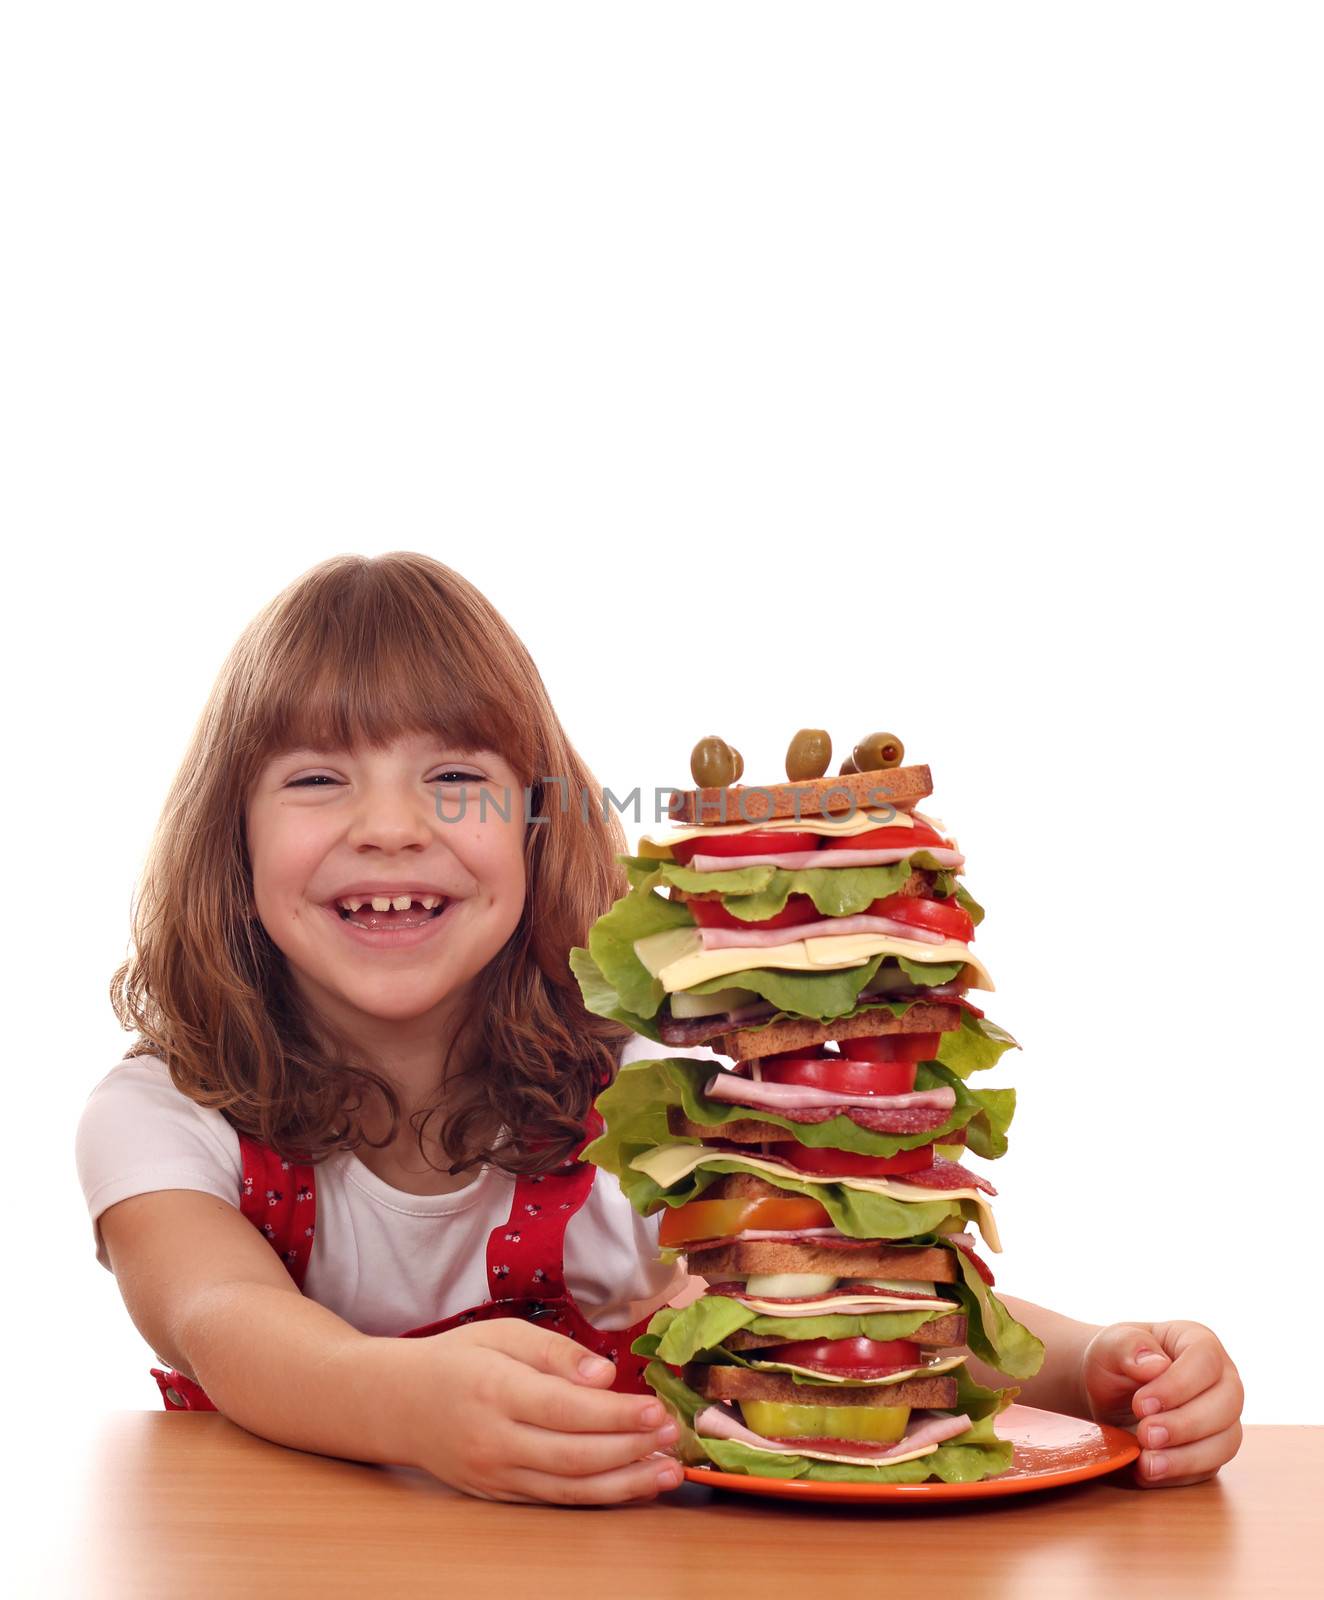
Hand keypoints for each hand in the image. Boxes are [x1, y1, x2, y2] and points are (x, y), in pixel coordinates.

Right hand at [387, 1318, 682, 1504]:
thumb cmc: (457, 1359)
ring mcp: (495, 1476)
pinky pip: (554, 1501)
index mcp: (494, 1390)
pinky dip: (598, 1496)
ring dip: (625, 1484)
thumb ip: (555, 1353)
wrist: (397, 1405)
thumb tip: (604, 1376)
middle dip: (630, 1449)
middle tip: (673, 1437)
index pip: (565, 1409)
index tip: (657, 1408)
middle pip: (572, 1456)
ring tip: (668, 1473)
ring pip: (569, 1489)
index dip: (615, 1413)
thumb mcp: (502, 1334)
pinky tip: (633, 1484)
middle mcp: (494, 1441)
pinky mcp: (499, 1496)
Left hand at [1082, 1320, 1243, 1487]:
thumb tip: (1155, 1364)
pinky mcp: (1212, 1450)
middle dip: (1186, 1425)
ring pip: (1226, 1441)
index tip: (1141, 1404)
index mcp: (1198, 1342)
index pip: (1205, 1360)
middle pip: (1227, 1404)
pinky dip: (1179, 1473)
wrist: (1107, 1391)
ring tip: (1147, 1463)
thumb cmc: (1115, 1359)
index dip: (1178, 1385)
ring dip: (1187, 1457)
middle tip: (1145, 1435)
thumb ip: (1128, 1346)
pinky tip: (1148, 1470)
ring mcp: (1222, 1417)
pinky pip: (1209, 1467)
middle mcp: (1221, 1379)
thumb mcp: (1111, 1344)